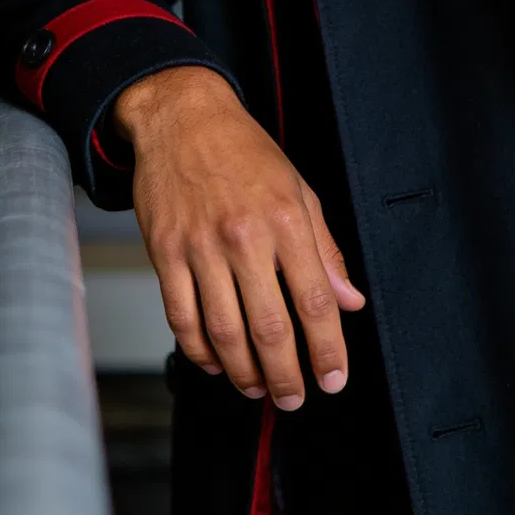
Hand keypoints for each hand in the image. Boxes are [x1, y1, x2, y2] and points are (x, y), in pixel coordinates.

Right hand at [113, 65, 364, 407]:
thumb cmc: (244, 152)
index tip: (333, 378)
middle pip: (269, 327)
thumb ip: (325, 250)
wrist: (181, 117)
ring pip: (223, 331)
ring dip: (244, 372)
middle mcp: (244, 236)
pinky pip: (181, 317)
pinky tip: (215, 362)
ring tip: (258, 388)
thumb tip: (349, 301)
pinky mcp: (164, 252)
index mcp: (285, 219)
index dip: (327, 348)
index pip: (315, 299)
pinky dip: (199, 350)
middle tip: (294, 397)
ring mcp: (200, 246)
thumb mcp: (298, 190)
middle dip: (286, 375)